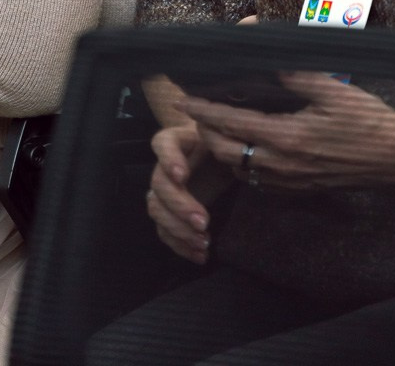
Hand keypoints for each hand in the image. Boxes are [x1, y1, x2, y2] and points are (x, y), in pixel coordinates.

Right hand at [145, 122, 230, 264]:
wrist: (212, 152)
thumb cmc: (219, 143)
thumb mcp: (223, 138)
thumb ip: (225, 144)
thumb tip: (238, 159)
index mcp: (176, 139)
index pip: (163, 144)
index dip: (169, 160)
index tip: (182, 176)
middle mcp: (162, 164)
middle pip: (159, 184)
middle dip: (179, 206)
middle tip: (204, 222)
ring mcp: (162, 190)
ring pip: (157, 210)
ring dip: (178, 230)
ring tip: (204, 243)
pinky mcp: (167, 212)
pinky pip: (164, 230)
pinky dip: (180, 245)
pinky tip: (200, 256)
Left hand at [179, 72, 394, 191]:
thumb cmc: (368, 120)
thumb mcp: (332, 89)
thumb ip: (296, 74)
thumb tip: (269, 58)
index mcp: (287, 136)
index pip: (232, 123)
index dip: (204, 112)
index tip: (185, 101)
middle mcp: (282, 164)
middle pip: (226, 152)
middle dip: (206, 133)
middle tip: (198, 113)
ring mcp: (290, 182)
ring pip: (239, 171)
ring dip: (222, 151)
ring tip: (217, 130)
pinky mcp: (300, 190)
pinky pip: (258, 183)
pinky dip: (243, 167)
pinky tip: (246, 151)